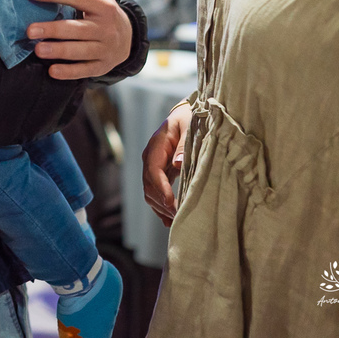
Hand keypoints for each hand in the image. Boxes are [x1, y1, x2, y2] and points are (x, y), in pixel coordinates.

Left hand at [26, 0, 131, 78]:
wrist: (129, 37)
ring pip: (80, 51)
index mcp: (103, 5)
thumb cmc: (101, 9)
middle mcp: (105, 27)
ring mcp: (105, 48)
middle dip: (53, 30)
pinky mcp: (102, 66)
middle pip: (76, 28)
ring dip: (58, 51)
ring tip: (37, 50)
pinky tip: (52, 71)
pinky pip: (85, 70)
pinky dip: (69, 72)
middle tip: (29, 30)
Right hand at [142, 101, 190, 226]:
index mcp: (156, 146)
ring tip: (176, 220)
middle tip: (179, 215)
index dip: (160, 188)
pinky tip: (168, 220)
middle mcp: (150, 157)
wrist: (183, 117)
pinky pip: (155, 192)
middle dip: (161, 202)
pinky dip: (160, 207)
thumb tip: (178, 163)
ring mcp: (152, 166)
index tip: (170, 203)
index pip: (153, 170)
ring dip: (160, 207)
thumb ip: (184, 145)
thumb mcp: (189, 126)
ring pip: (149, 192)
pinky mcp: (159, 173)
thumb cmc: (188, 119)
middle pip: (148, 185)